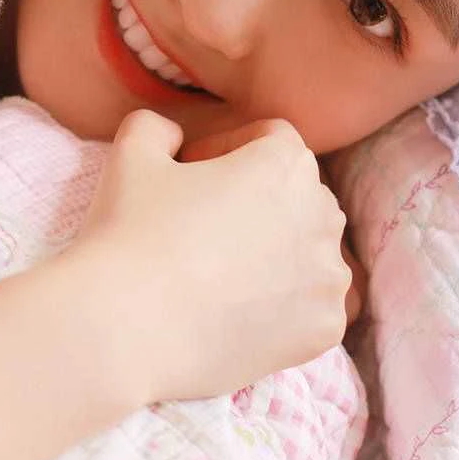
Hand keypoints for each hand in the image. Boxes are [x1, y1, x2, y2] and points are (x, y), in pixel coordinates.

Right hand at [71, 110, 352, 402]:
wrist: (129, 332)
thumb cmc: (131, 235)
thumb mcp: (131, 155)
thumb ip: (156, 127)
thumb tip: (172, 135)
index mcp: (286, 163)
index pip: (271, 139)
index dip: (226, 149)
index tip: (190, 174)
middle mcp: (322, 215)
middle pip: (298, 194)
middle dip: (258, 201)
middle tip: (205, 224)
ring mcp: (329, 277)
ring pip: (311, 252)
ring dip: (278, 254)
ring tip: (223, 273)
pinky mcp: (324, 330)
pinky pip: (314, 307)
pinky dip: (286, 308)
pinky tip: (240, 313)